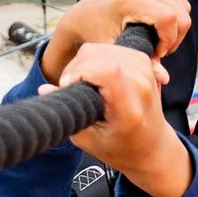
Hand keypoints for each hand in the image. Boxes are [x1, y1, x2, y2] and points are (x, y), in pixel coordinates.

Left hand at [41, 0, 190, 83]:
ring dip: (175, 30)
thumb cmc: (96, 33)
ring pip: (184, 9)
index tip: (156, 52)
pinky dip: (175, 19)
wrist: (86, 13)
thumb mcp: (116, 49)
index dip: (169, 40)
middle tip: (156, 49)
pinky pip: (181, 2)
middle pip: (182, 15)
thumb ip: (142, 62)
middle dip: (174, 38)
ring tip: (156, 39)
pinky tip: (158, 27)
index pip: (169, 18)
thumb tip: (164, 78)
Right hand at [43, 42, 192, 196]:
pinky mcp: (144, 62)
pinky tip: (96, 77)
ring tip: (84, 85)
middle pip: (98, 54)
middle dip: (76, 67)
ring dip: (85, 62)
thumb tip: (44, 90)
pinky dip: (97, 58)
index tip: (70, 87)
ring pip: (101, 48)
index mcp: (129, 109)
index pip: (107, 70)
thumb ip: (67, 114)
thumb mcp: (89, 140)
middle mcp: (141, 86)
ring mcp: (146, 71)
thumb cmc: (121, 148)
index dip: (81, 71)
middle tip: (73, 89)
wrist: (153, 147)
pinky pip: (110, 48)